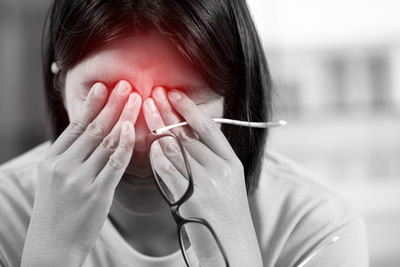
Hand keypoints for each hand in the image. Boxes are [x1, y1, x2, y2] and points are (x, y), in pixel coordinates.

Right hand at [21, 81, 141, 266]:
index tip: (104, 86)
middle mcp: (65, 166)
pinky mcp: (97, 193)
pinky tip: (132, 128)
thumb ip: (70, 155)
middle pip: (93, 128)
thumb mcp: (54, 178)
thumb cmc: (57, 210)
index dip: (92, 104)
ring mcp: (81, 179)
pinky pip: (115, 163)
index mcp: (52, 160)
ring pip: (107, 141)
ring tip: (135, 100)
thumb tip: (90, 132)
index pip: (76, 126)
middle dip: (112, 104)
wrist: (52, 245)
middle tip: (126, 86)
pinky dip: (124, 144)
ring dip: (123, 118)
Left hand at [143, 87, 262, 266]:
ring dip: (158, 127)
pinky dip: (155, 155)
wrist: (233, 248)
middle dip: (167, 112)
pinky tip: (147, 143)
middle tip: (153, 94)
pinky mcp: (189, 199)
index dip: (189, 108)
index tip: (174, 93)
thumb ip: (211, 158)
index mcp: (231, 162)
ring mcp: (205, 184)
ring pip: (175, 149)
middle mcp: (219, 170)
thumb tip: (184, 135)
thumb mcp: (227, 181)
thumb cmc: (227, 214)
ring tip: (145, 109)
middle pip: (188, 134)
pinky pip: (167, 171)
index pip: (208, 128)